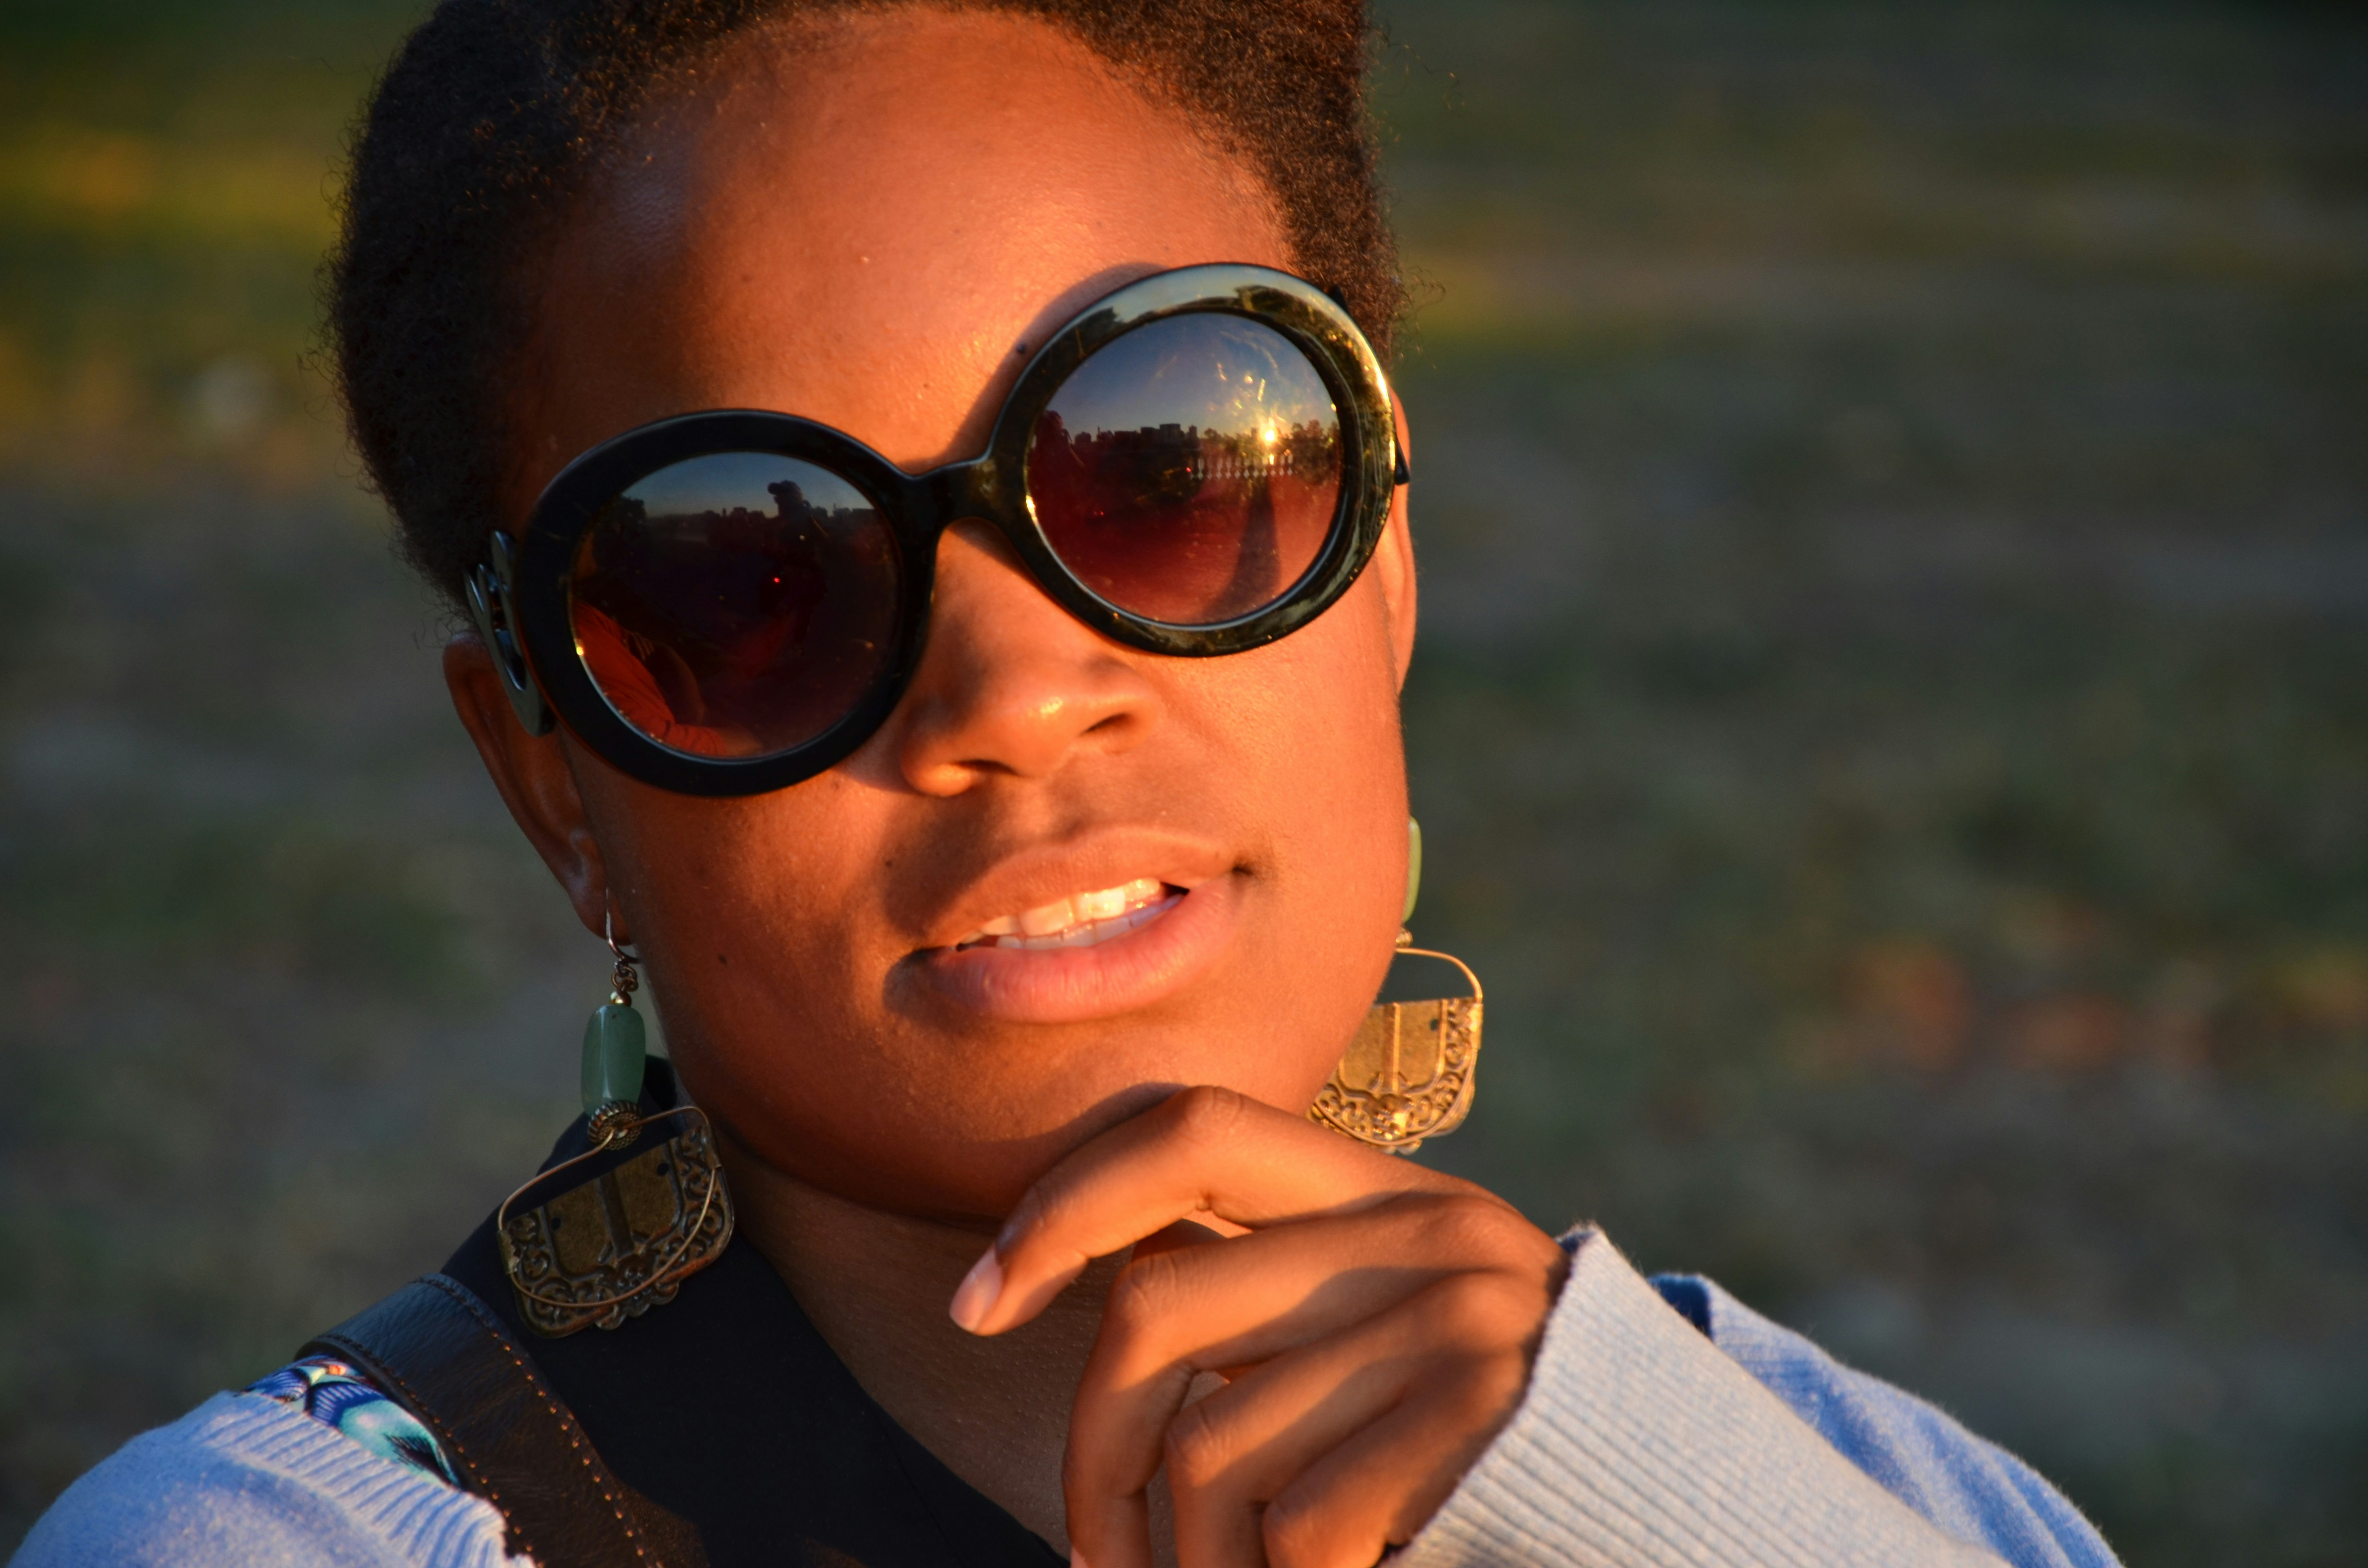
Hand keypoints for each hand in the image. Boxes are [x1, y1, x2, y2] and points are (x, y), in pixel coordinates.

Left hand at [948, 1086, 1570, 1567]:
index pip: (1190, 1130)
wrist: (1674, 1494)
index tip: (980, 1300)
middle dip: (1091, 1450)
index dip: (1064, 1200)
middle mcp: (1422, 1228)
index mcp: (1383, 1188)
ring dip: (1185, 1560)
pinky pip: (1300, 1524)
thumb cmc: (1481, 1431)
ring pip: (1216, 1450)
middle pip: (1161, 1308)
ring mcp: (1458, 1318)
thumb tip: (1101, 1315)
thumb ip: (1274, 1293)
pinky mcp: (1485, 1415)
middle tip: (1087, 1553)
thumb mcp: (1384, 1326)